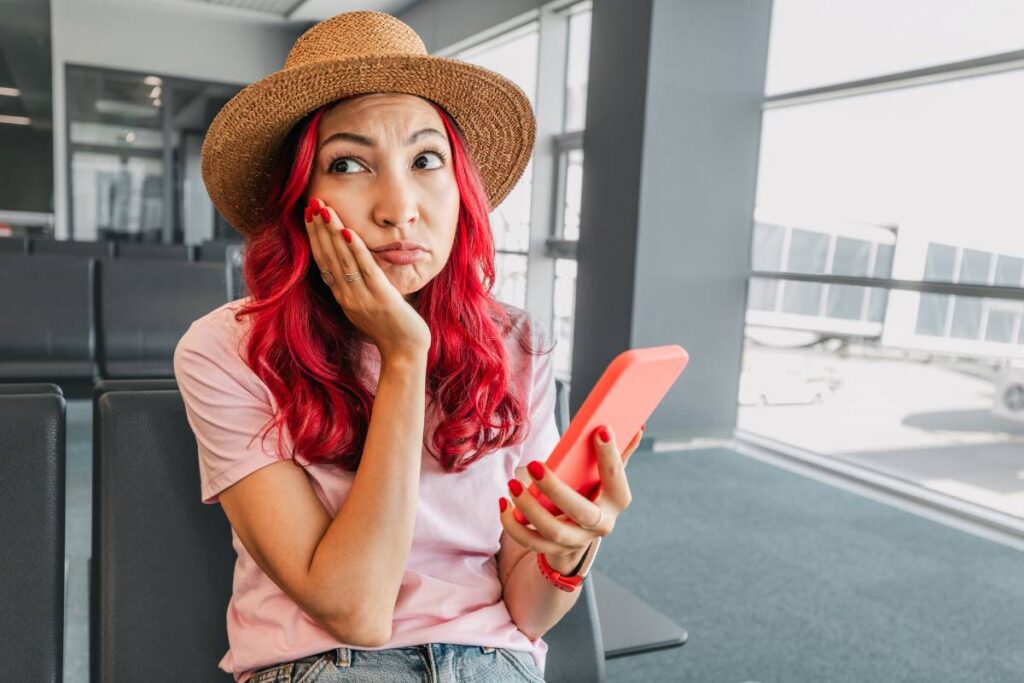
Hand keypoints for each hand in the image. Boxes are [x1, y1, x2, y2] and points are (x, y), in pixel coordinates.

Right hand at [304, 197, 430, 358]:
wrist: (405, 353)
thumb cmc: (389, 329)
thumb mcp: (366, 306)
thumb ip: (356, 287)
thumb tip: (351, 266)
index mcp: (342, 297)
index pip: (323, 262)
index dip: (315, 238)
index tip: (309, 216)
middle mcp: (347, 296)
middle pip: (328, 257)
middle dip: (319, 229)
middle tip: (312, 204)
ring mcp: (362, 298)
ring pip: (343, 259)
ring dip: (333, 232)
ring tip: (325, 210)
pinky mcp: (381, 299)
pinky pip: (366, 269)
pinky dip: (356, 249)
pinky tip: (349, 231)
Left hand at [498, 424, 643, 573]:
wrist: (580, 531)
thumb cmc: (593, 491)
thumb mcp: (607, 474)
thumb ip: (618, 454)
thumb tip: (636, 427)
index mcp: (617, 501)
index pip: (616, 478)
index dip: (610, 455)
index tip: (600, 429)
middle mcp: (601, 525)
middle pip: (581, 512)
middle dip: (556, 489)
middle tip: (534, 465)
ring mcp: (577, 540)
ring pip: (553, 531)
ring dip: (529, 508)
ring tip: (512, 485)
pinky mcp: (554, 549)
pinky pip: (530, 542)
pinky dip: (513, 525)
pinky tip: (504, 503)